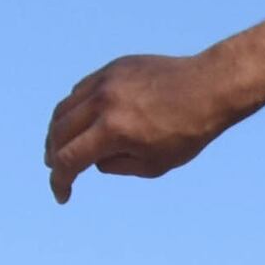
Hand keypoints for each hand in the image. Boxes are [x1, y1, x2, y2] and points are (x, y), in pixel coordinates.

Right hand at [45, 50, 252, 199]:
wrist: (210, 87)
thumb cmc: (188, 132)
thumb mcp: (153, 165)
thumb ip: (116, 166)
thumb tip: (92, 160)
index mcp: (113, 130)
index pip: (68, 159)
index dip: (60, 182)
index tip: (63, 195)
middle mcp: (103, 103)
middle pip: (59, 133)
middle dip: (54, 156)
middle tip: (57, 170)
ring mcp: (105, 81)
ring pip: (65, 108)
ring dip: (58, 132)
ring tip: (61, 147)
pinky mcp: (112, 69)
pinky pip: (81, 90)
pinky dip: (74, 109)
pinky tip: (81, 122)